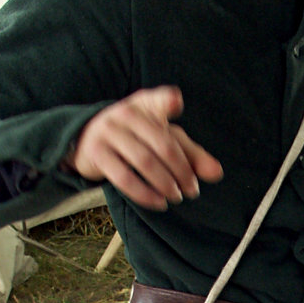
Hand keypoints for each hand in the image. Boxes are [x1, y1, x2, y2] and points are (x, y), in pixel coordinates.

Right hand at [65, 86, 222, 210]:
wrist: (87, 140)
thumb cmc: (136, 138)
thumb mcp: (164, 139)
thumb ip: (191, 154)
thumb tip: (217, 173)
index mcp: (145, 105)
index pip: (157, 100)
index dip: (166, 101)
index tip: (175, 103)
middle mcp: (125, 114)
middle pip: (162, 144)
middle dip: (182, 170)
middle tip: (192, 189)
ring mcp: (108, 133)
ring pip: (144, 162)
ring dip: (166, 184)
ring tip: (177, 197)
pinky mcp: (97, 155)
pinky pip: (124, 178)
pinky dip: (145, 194)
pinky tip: (159, 202)